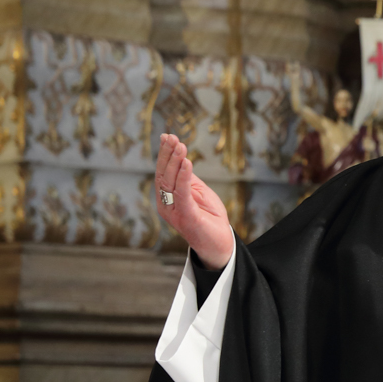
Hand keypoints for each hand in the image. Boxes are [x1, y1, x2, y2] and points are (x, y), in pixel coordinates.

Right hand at [154, 133, 234, 269]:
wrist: (219, 245)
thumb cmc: (210, 219)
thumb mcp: (200, 194)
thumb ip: (189, 179)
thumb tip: (182, 159)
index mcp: (168, 197)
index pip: (164, 172)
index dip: (165, 154)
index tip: (167, 136)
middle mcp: (166, 203)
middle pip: (163, 174)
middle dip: (167, 154)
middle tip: (172, 137)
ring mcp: (174, 210)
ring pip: (170, 181)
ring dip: (175, 161)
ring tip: (180, 146)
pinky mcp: (186, 215)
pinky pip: (182, 193)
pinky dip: (183, 176)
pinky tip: (186, 162)